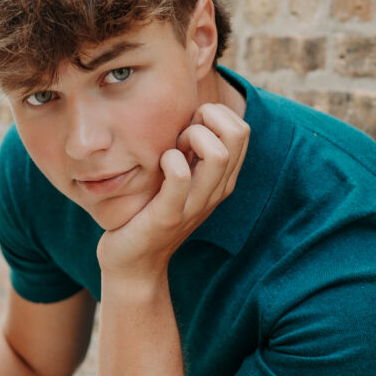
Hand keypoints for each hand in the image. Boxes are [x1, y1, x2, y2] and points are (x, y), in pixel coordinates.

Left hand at [97, 102, 249, 282]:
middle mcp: (216, 190)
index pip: (242, 129)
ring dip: (191, 137)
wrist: (133, 263)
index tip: (187, 127)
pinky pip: (180, 175)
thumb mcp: (178, 178)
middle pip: (239, 133)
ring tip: (170, 150)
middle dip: (207, 118)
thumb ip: (188, 152)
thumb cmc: (151, 211)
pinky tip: (158, 165)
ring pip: (218, 153)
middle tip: (180, 135)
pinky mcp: (169, 215)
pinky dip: (169, 160)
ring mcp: (196, 204)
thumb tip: (189, 111)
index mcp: (221, 179)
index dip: (214, 115)